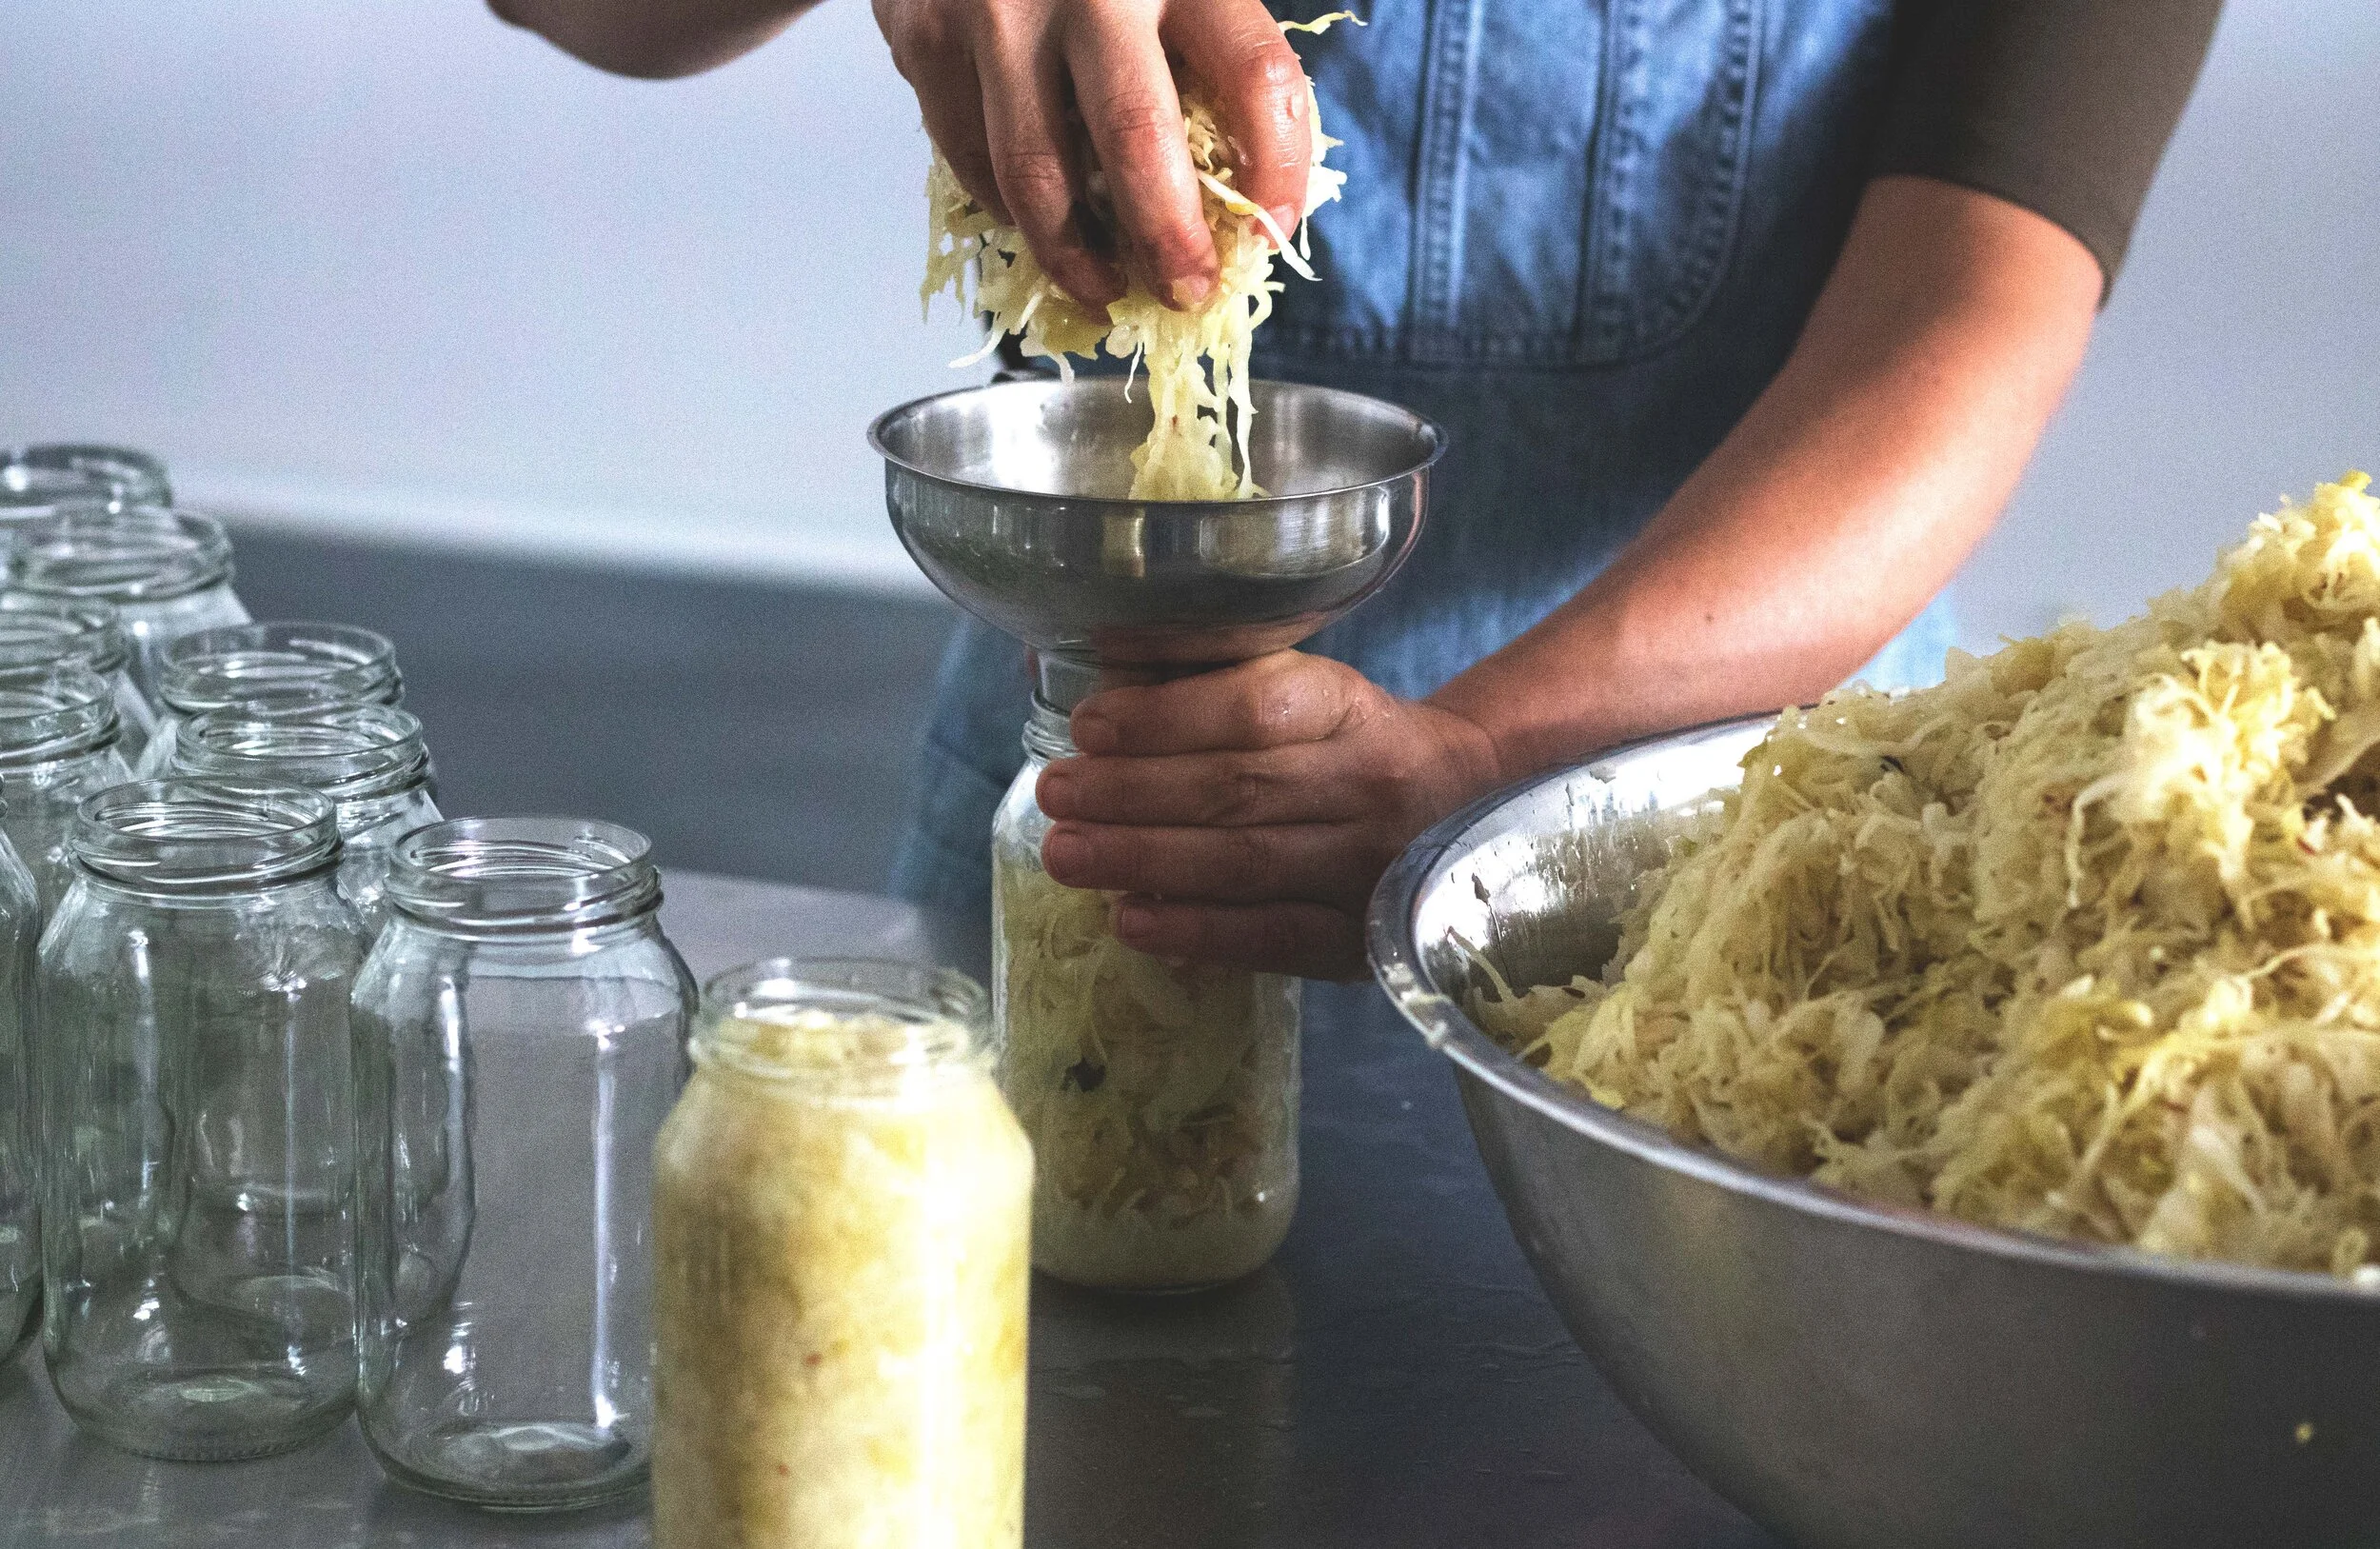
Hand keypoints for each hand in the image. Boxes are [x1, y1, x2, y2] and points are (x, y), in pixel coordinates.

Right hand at [873, 0, 1313, 309]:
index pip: (1257, 77)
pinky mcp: (923, 36)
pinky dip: (1008, 206)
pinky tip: (1036, 220)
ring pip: (1036, 176)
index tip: (1273, 229)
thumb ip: (1213, 43)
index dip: (1277, 172)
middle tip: (1184, 292)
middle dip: (1168, 245)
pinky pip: (969, 157)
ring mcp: (994, 14)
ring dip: (1075, 255)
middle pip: (1138, 144)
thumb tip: (1249, 189)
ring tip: (1103, 287)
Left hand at [1034, 653, 1504, 979]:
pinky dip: (1197, 932)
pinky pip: (1271, 938)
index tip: (1090, 726)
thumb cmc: (1344, 740)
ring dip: (1145, 859)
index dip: (1168, 718)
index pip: (1258, 708)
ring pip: (1247, 863)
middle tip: (1056, 795)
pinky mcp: (1359, 940)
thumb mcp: (1298, 688)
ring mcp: (1369, 868)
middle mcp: (1368, 784)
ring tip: (1067, 854)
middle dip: (1133, 794)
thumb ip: (1202, 678)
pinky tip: (1130, 922)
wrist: (1460, 802)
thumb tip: (1091, 667)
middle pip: (1240, 789)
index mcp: (1347, 706)